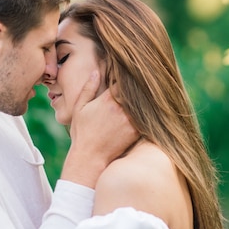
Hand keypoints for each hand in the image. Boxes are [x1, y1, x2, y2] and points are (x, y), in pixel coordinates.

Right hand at [60, 71, 137, 187]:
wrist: (90, 158)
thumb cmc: (82, 132)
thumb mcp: (79, 108)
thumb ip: (88, 89)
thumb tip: (97, 71)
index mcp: (108, 99)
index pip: (123, 79)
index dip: (126, 74)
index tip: (129, 70)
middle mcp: (121, 108)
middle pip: (135, 90)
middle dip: (137, 84)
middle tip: (144, 77)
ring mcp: (130, 120)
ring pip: (142, 102)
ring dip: (143, 98)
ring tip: (148, 90)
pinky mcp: (136, 131)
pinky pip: (145, 117)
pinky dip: (146, 112)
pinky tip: (147, 109)